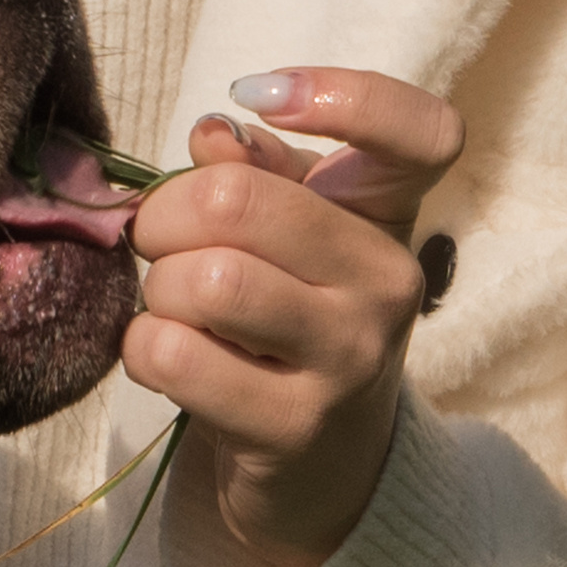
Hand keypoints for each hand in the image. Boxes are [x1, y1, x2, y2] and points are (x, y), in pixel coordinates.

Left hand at [124, 68, 464, 566]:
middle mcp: (389, 283)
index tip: (259, 95)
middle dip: (165, 216)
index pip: (423, 132)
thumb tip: (216, 132)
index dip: (345, 95)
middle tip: (157, 242)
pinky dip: (144, 348)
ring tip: (170, 308)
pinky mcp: (296, 425)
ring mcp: (350, 357)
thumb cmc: (287, 329)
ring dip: (157, 291)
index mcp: (390, 219)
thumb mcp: (287, 244)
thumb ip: (256, 175)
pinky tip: (161, 356)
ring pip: (205, 281)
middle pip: (239, 199)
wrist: (316, 470)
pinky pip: (177, 356)